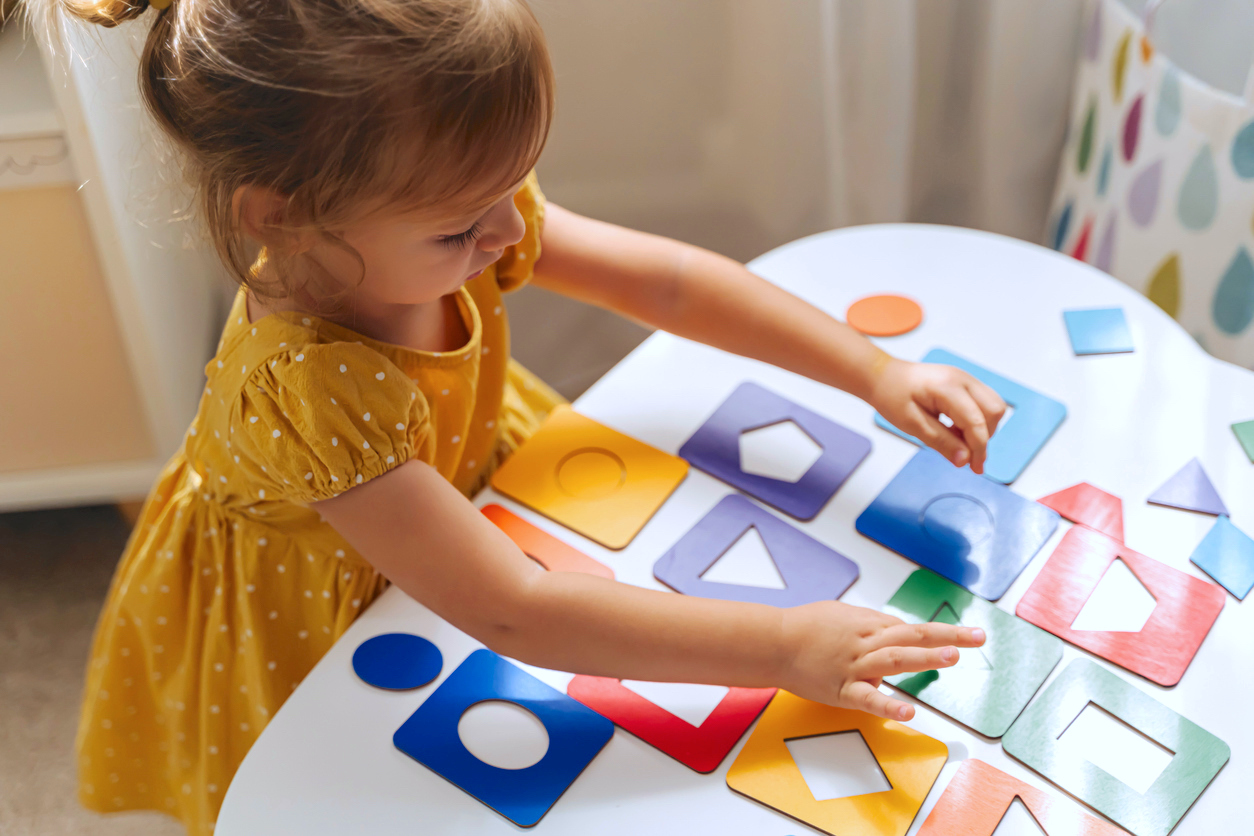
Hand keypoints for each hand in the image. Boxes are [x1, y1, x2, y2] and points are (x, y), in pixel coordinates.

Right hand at [779, 600, 985, 720]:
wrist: (773, 642)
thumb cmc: (804, 627)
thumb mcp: (840, 614)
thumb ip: (867, 623)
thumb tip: (890, 629)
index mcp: (867, 625)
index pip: (910, 628)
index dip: (939, 633)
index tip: (966, 636)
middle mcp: (866, 643)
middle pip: (912, 637)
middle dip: (947, 637)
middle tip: (976, 638)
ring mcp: (855, 666)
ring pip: (895, 659)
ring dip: (925, 658)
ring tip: (952, 657)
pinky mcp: (842, 689)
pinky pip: (868, 698)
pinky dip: (888, 706)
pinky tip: (908, 713)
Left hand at [869, 358, 1005, 474]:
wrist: (883, 376)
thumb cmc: (892, 395)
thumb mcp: (912, 424)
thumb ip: (941, 441)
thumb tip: (964, 460)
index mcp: (948, 387)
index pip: (976, 421)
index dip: (978, 448)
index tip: (975, 468)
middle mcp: (962, 378)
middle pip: (994, 410)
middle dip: (985, 437)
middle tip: (966, 456)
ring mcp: (966, 378)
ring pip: (993, 406)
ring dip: (983, 428)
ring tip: (958, 441)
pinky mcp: (964, 383)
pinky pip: (983, 403)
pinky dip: (977, 420)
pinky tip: (957, 430)